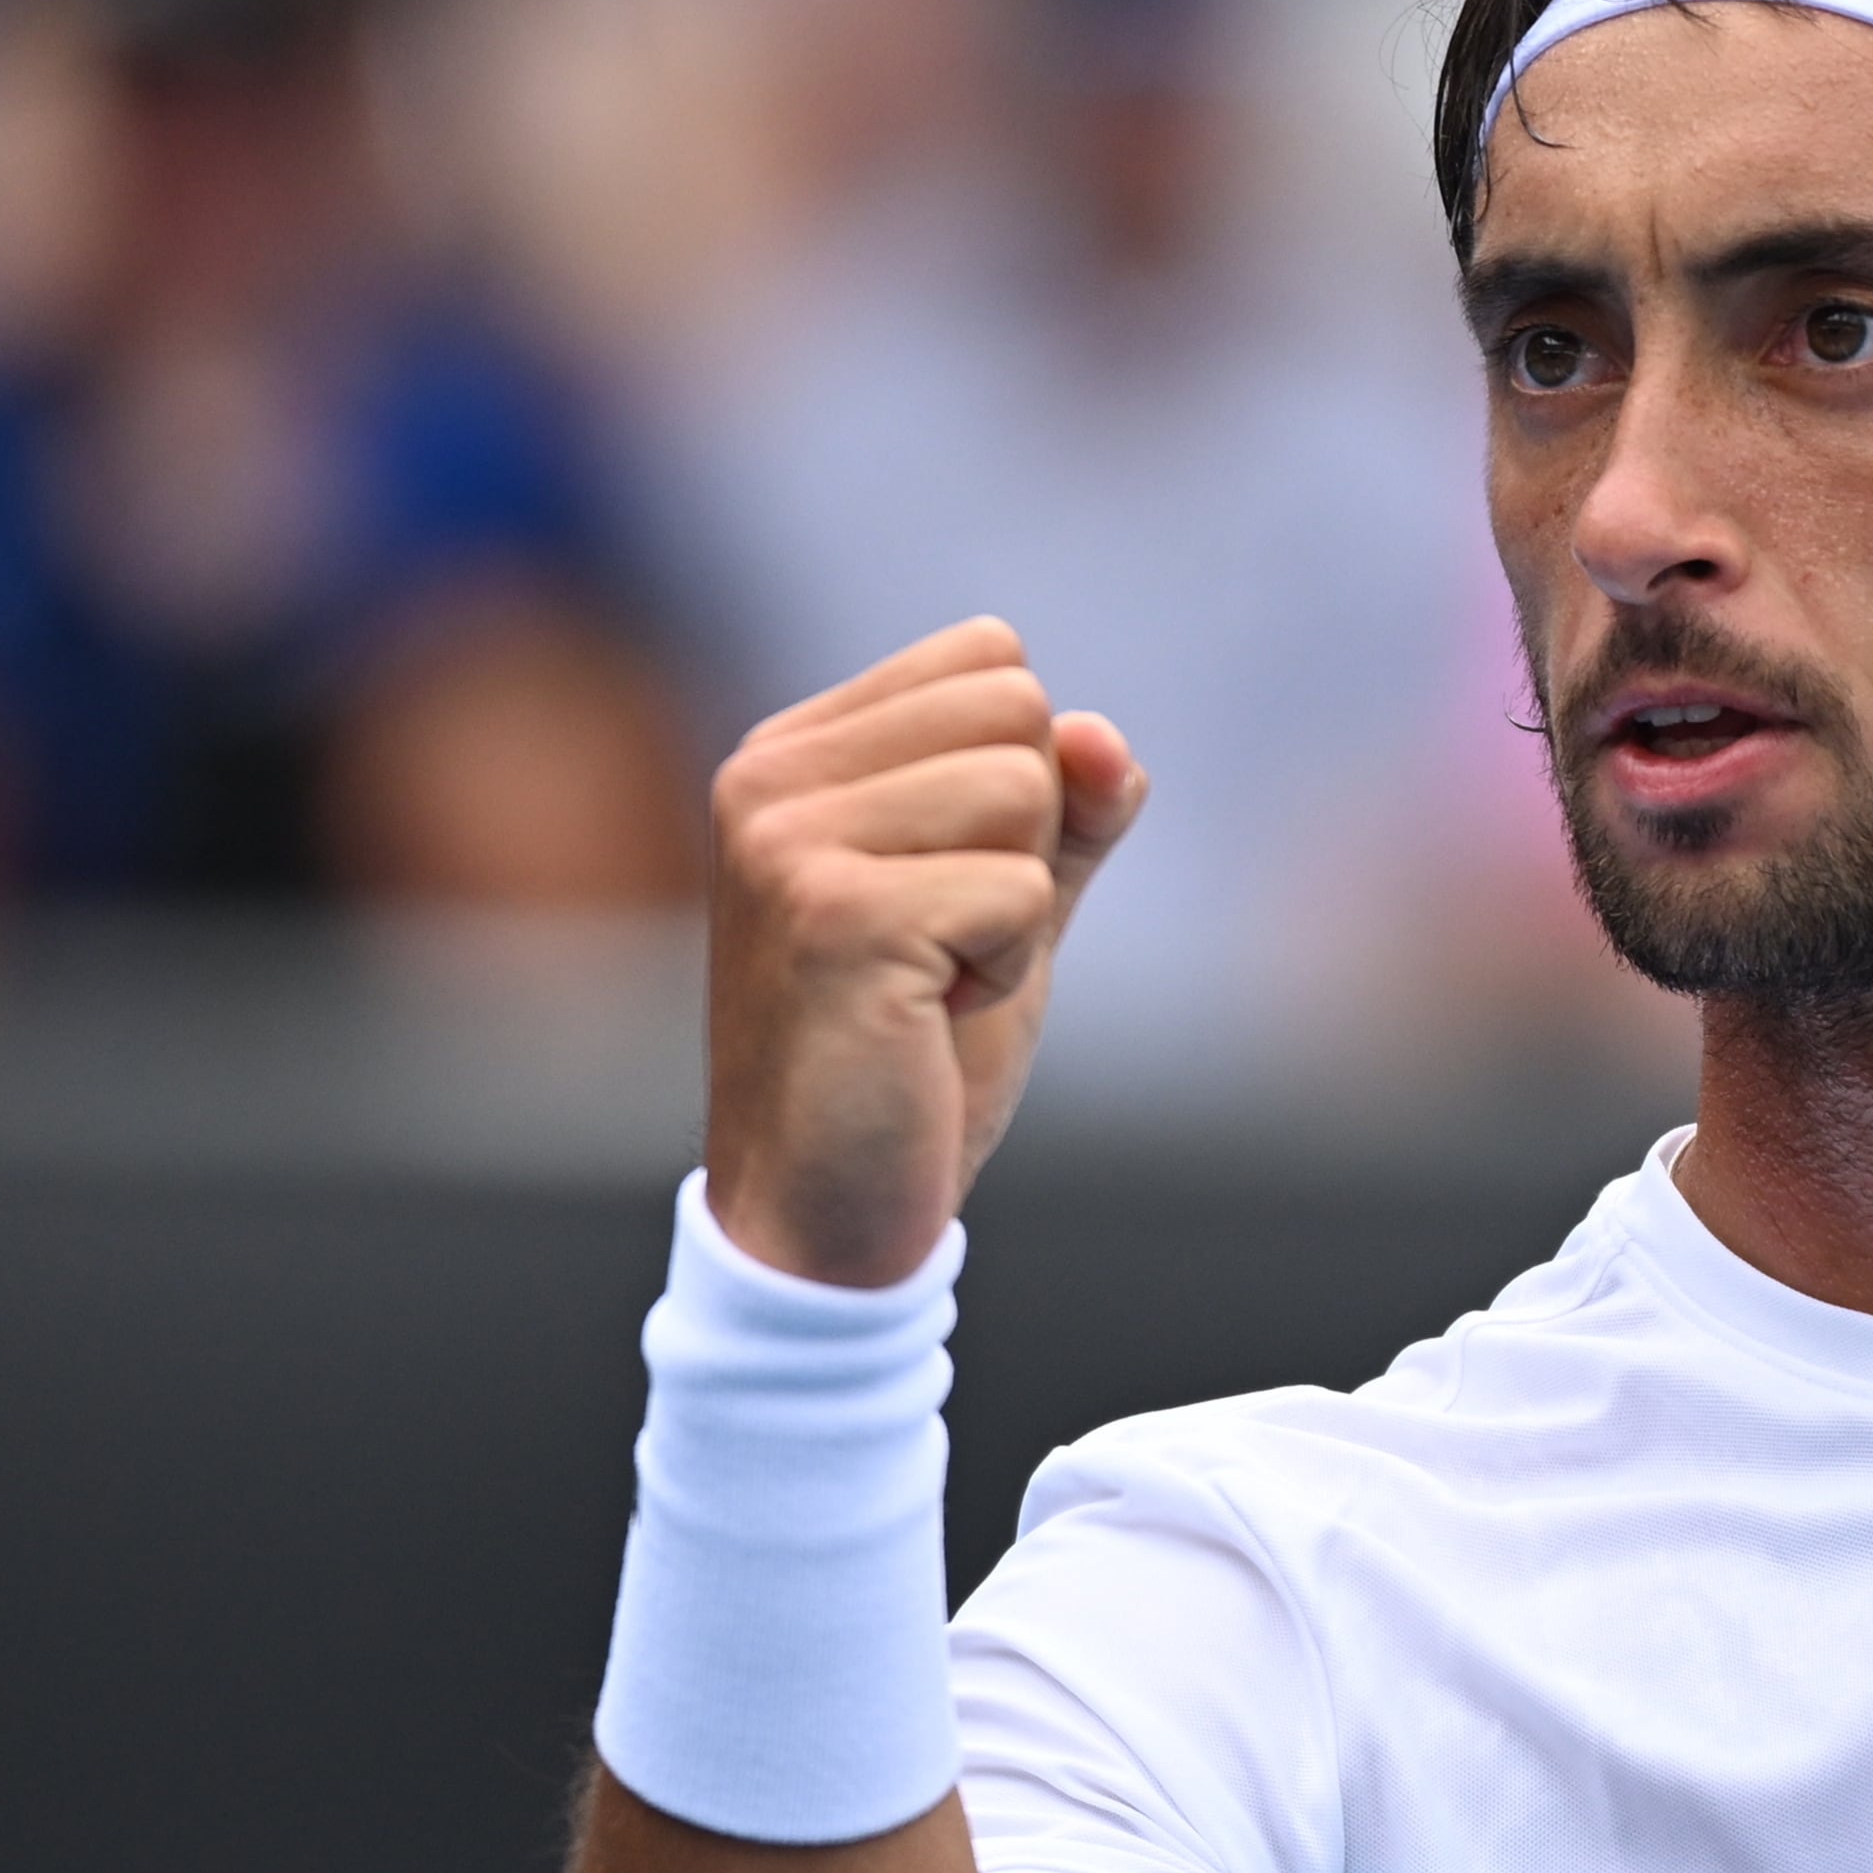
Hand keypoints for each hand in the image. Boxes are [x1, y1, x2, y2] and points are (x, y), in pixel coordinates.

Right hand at [700, 617, 1147, 1284]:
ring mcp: (788, 842)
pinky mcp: (834, 917)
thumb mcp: (1010, 902)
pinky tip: (927, 1020)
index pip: (991, 657)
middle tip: (943, 942)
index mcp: (796, 752)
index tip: (947, 883)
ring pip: (1028, 789)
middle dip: (1026, 838)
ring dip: (1018, 909)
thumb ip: (1070, 808)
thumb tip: (1104, 734)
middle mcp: (769, 777)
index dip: (1026, 777)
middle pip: (1019, 710)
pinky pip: (1022, 891)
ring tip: (930, 981)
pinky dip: (1008, 969)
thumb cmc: (914, 1052)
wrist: (826, 1214)